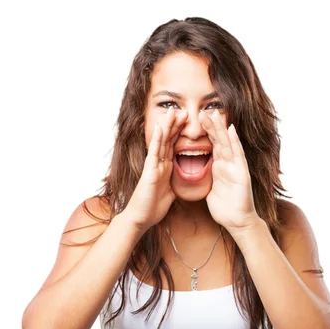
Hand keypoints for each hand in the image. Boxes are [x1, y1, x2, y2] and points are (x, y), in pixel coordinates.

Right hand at [124, 106, 187, 232]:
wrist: (141, 218)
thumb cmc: (153, 207)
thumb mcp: (170, 193)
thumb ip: (174, 184)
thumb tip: (183, 181)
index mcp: (165, 169)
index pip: (174, 147)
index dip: (180, 134)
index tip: (188, 122)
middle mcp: (159, 164)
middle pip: (169, 140)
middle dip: (176, 125)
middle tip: (183, 110)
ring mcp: (154, 166)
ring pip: (162, 142)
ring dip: (168, 126)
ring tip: (173, 112)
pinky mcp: (149, 171)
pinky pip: (154, 153)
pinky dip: (158, 139)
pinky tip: (161, 127)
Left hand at [200, 109, 259, 231]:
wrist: (237, 222)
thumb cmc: (224, 208)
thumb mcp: (210, 189)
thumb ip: (206, 179)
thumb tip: (196, 173)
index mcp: (219, 167)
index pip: (210, 146)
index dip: (204, 133)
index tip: (194, 121)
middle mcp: (228, 164)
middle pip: (218, 141)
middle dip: (210, 126)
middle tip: (202, 111)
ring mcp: (235, 167)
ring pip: (227, 144)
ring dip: (221, 128)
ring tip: (215, 113)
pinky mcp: (242, 173)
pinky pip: (237, 155)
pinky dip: (234, 142)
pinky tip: (231, 129)